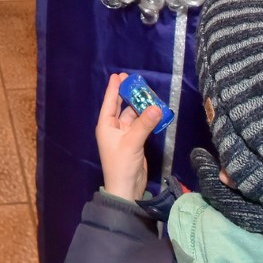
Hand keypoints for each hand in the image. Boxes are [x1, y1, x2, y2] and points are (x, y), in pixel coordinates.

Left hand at [95, 73, 161, 201]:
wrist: (126, 188)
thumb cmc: (122, 164)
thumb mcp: (132, 142)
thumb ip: (144, 124)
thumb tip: (157, 107)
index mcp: (106, 126)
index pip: (110, 103)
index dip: (114, 89)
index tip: (118, 75)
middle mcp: (114, 128)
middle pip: (121, 107)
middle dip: (128, 94)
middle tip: (137, 81)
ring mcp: (124, 135)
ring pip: (133, 116)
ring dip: (141, 107)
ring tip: (151, 94)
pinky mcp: (135, 142)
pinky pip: (140, 125)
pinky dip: (147, 118)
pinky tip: (155, 111)